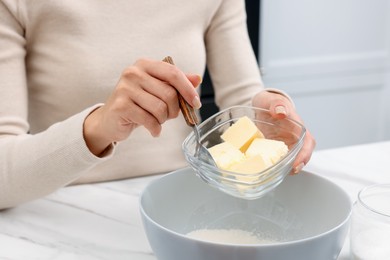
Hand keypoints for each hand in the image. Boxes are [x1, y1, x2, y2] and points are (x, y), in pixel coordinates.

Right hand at [83, 58, 201, 155]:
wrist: (110, 120)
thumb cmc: (138, 104)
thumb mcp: (158, 91)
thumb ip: (176, 83)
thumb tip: (197, 78)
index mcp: (144, 65)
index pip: (173, 73)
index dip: (188, 89)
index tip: (196, 103)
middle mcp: (133, 73)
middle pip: (169, 93)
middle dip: (174, 110)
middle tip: (169, 116)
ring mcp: (125, 89)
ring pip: (160, 108)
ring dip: (163, 120)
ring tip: (157, 121)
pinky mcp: (121, 106)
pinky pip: (149, 120)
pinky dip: (156, 129)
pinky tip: (153, 130)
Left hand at [252, 90, 315, 173]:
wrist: (260, 105)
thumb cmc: (269, 102)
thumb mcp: (271, 100)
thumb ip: (277, 104)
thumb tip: (281, 111)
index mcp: (297, 127)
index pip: (307, 143)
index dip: (305, 155)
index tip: (298, 164)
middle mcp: (293, 139)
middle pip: (301, 156)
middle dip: (295, 166)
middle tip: (285, 173)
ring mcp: (283, 145)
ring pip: (288, 160)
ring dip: (284, 168)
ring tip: (273, 174)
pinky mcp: (273, 149)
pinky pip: (276, 160)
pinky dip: (272, 165)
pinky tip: (263, 169)